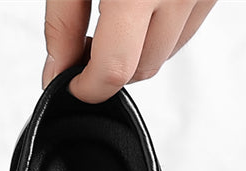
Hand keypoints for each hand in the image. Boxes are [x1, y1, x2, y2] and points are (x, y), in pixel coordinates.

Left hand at [43, 0, 216, 102]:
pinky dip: (162, 27)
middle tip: (89, 39)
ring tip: (117, 12)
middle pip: (143, 68)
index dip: (86, 87)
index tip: (71, 83)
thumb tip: (57, 73)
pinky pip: (187, 25)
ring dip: (139, 49)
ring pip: (168, 52)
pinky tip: (144, 2)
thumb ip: (62, 24)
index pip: (114, 70)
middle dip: (111, 68)